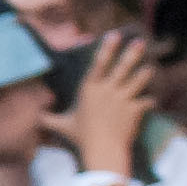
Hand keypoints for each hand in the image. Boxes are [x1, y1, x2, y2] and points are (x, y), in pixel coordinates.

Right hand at [48, 32, 155, 180]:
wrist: (102, 150)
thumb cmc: (81, 137)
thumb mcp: (62, 126)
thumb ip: (49, 119)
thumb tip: (36, 117)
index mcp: (90, 90)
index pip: (99, 64)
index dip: (107, 48)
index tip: (113, 35)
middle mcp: (108, 91)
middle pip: (122, 67)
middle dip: (131, 53)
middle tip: (139, 41)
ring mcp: (124, 100)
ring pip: (138, 80)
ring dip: (145, 73)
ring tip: (150, 66)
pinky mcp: (135, 110)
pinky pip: (146, 102)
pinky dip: (149, 102)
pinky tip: (150, 101)